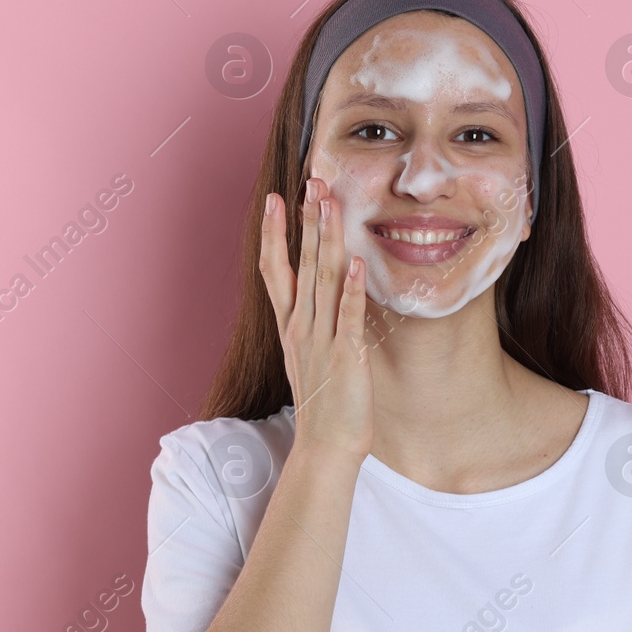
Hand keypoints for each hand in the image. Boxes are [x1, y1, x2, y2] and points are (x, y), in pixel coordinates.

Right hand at [258, 177, 374, 464]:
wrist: (326, 448)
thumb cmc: (324, 404)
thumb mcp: (310, 355)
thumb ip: (314, 323)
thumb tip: (325, 294)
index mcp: (291, 327)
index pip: (276, 270)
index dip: (275, 233)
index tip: (276, 199)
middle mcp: (300, 328)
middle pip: (300, 265)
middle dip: (305, 221)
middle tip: (310, 182)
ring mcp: (321, 341)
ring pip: (322, 281)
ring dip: (326, 241)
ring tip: (330, 205)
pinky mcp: (345, 357)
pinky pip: (348, 316)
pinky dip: (351, 289)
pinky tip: (355, 262)